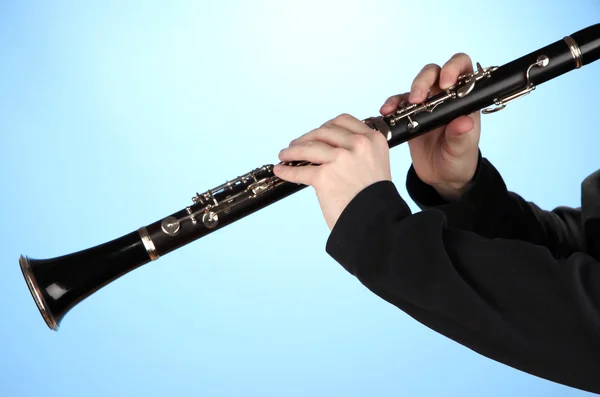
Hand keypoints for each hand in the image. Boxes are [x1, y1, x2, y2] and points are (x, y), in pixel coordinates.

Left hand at [273, 114, 390, 229]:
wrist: (377, 222)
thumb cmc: (375, 199)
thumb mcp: (376, 164)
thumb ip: (359, 152)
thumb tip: (329, 146)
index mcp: (373, 140)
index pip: (343, 121)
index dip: (326, 126)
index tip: (317, 133)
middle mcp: (358, 145)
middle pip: (323, 131)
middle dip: (307, 138)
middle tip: (297, 145)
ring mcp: (340, 159)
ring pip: (308, 147)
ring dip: (292, 151)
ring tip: (285, 155)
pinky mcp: (325, 176)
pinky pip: (300, 171)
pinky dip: (287, 171)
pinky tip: (281, 171)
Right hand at [380, 53, 480, 200]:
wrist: (443, 176)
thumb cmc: (459, 159)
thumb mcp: (463, 149)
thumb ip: (462, 135)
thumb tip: (464, 122)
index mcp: (463, 99)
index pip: (462, 69)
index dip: (453, 68)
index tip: (446, 84)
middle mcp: (445, 97)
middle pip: (433, 73)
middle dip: (423, 81)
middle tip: (418, 99)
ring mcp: (427, 105)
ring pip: (415, 86)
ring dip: (406, 93)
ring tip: (397, 109)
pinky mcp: (410, 116)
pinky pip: (398, 104)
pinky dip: (391, 105)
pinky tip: (386, 112)